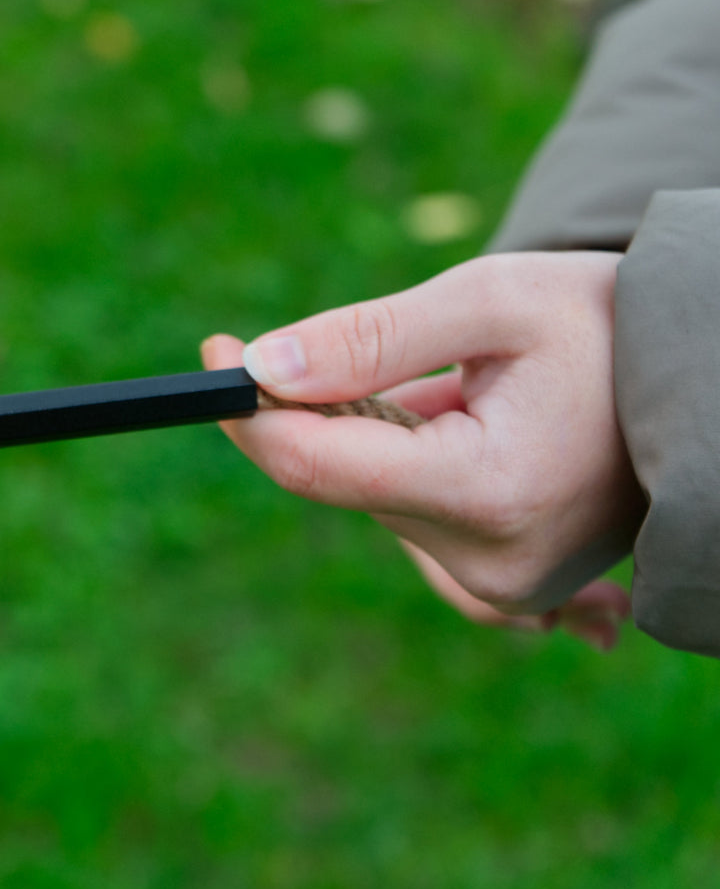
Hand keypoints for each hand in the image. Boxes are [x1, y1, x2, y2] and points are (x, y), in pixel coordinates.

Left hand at [201, 252, 645, 640]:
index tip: (216, 352)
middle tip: (395, 353)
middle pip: (347, 481)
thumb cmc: (611, 325)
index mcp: (487, 489)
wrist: (703, 383)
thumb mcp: (491, 302)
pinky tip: (468, 430)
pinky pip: (416, 522)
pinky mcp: (506, 586)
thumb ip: (370, 340)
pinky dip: (415, 467)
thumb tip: (260, 370)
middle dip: (342, 411)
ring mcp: (501, 585)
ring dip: (391, 435)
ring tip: (468, 391)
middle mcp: (490, 562)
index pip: (318, 466)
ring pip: (378, 498)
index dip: (252, 411)